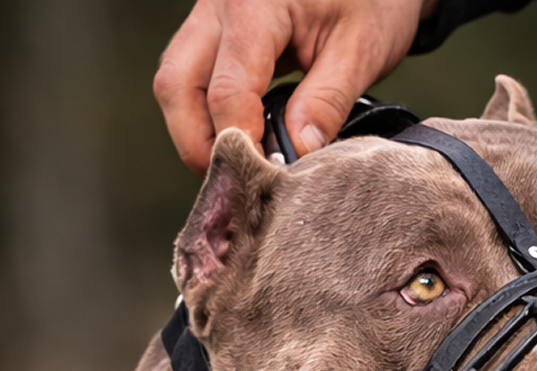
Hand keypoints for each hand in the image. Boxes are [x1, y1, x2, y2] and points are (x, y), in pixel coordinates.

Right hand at [155, 0, 433, 174]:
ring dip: (200, 132)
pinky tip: (243, 139)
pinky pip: (193, 75)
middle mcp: (218, 3)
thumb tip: (297, 157)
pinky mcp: (215, 27)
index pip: (228, 93)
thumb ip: (326, 104)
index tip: (266, 184)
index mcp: (253, 3)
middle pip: (177, 86)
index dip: (242, 147)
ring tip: (242, 166)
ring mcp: (210, 13)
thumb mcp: (360, 51)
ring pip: (176, 82)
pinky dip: (210, 113)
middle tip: (239, 185)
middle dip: (200, 145)